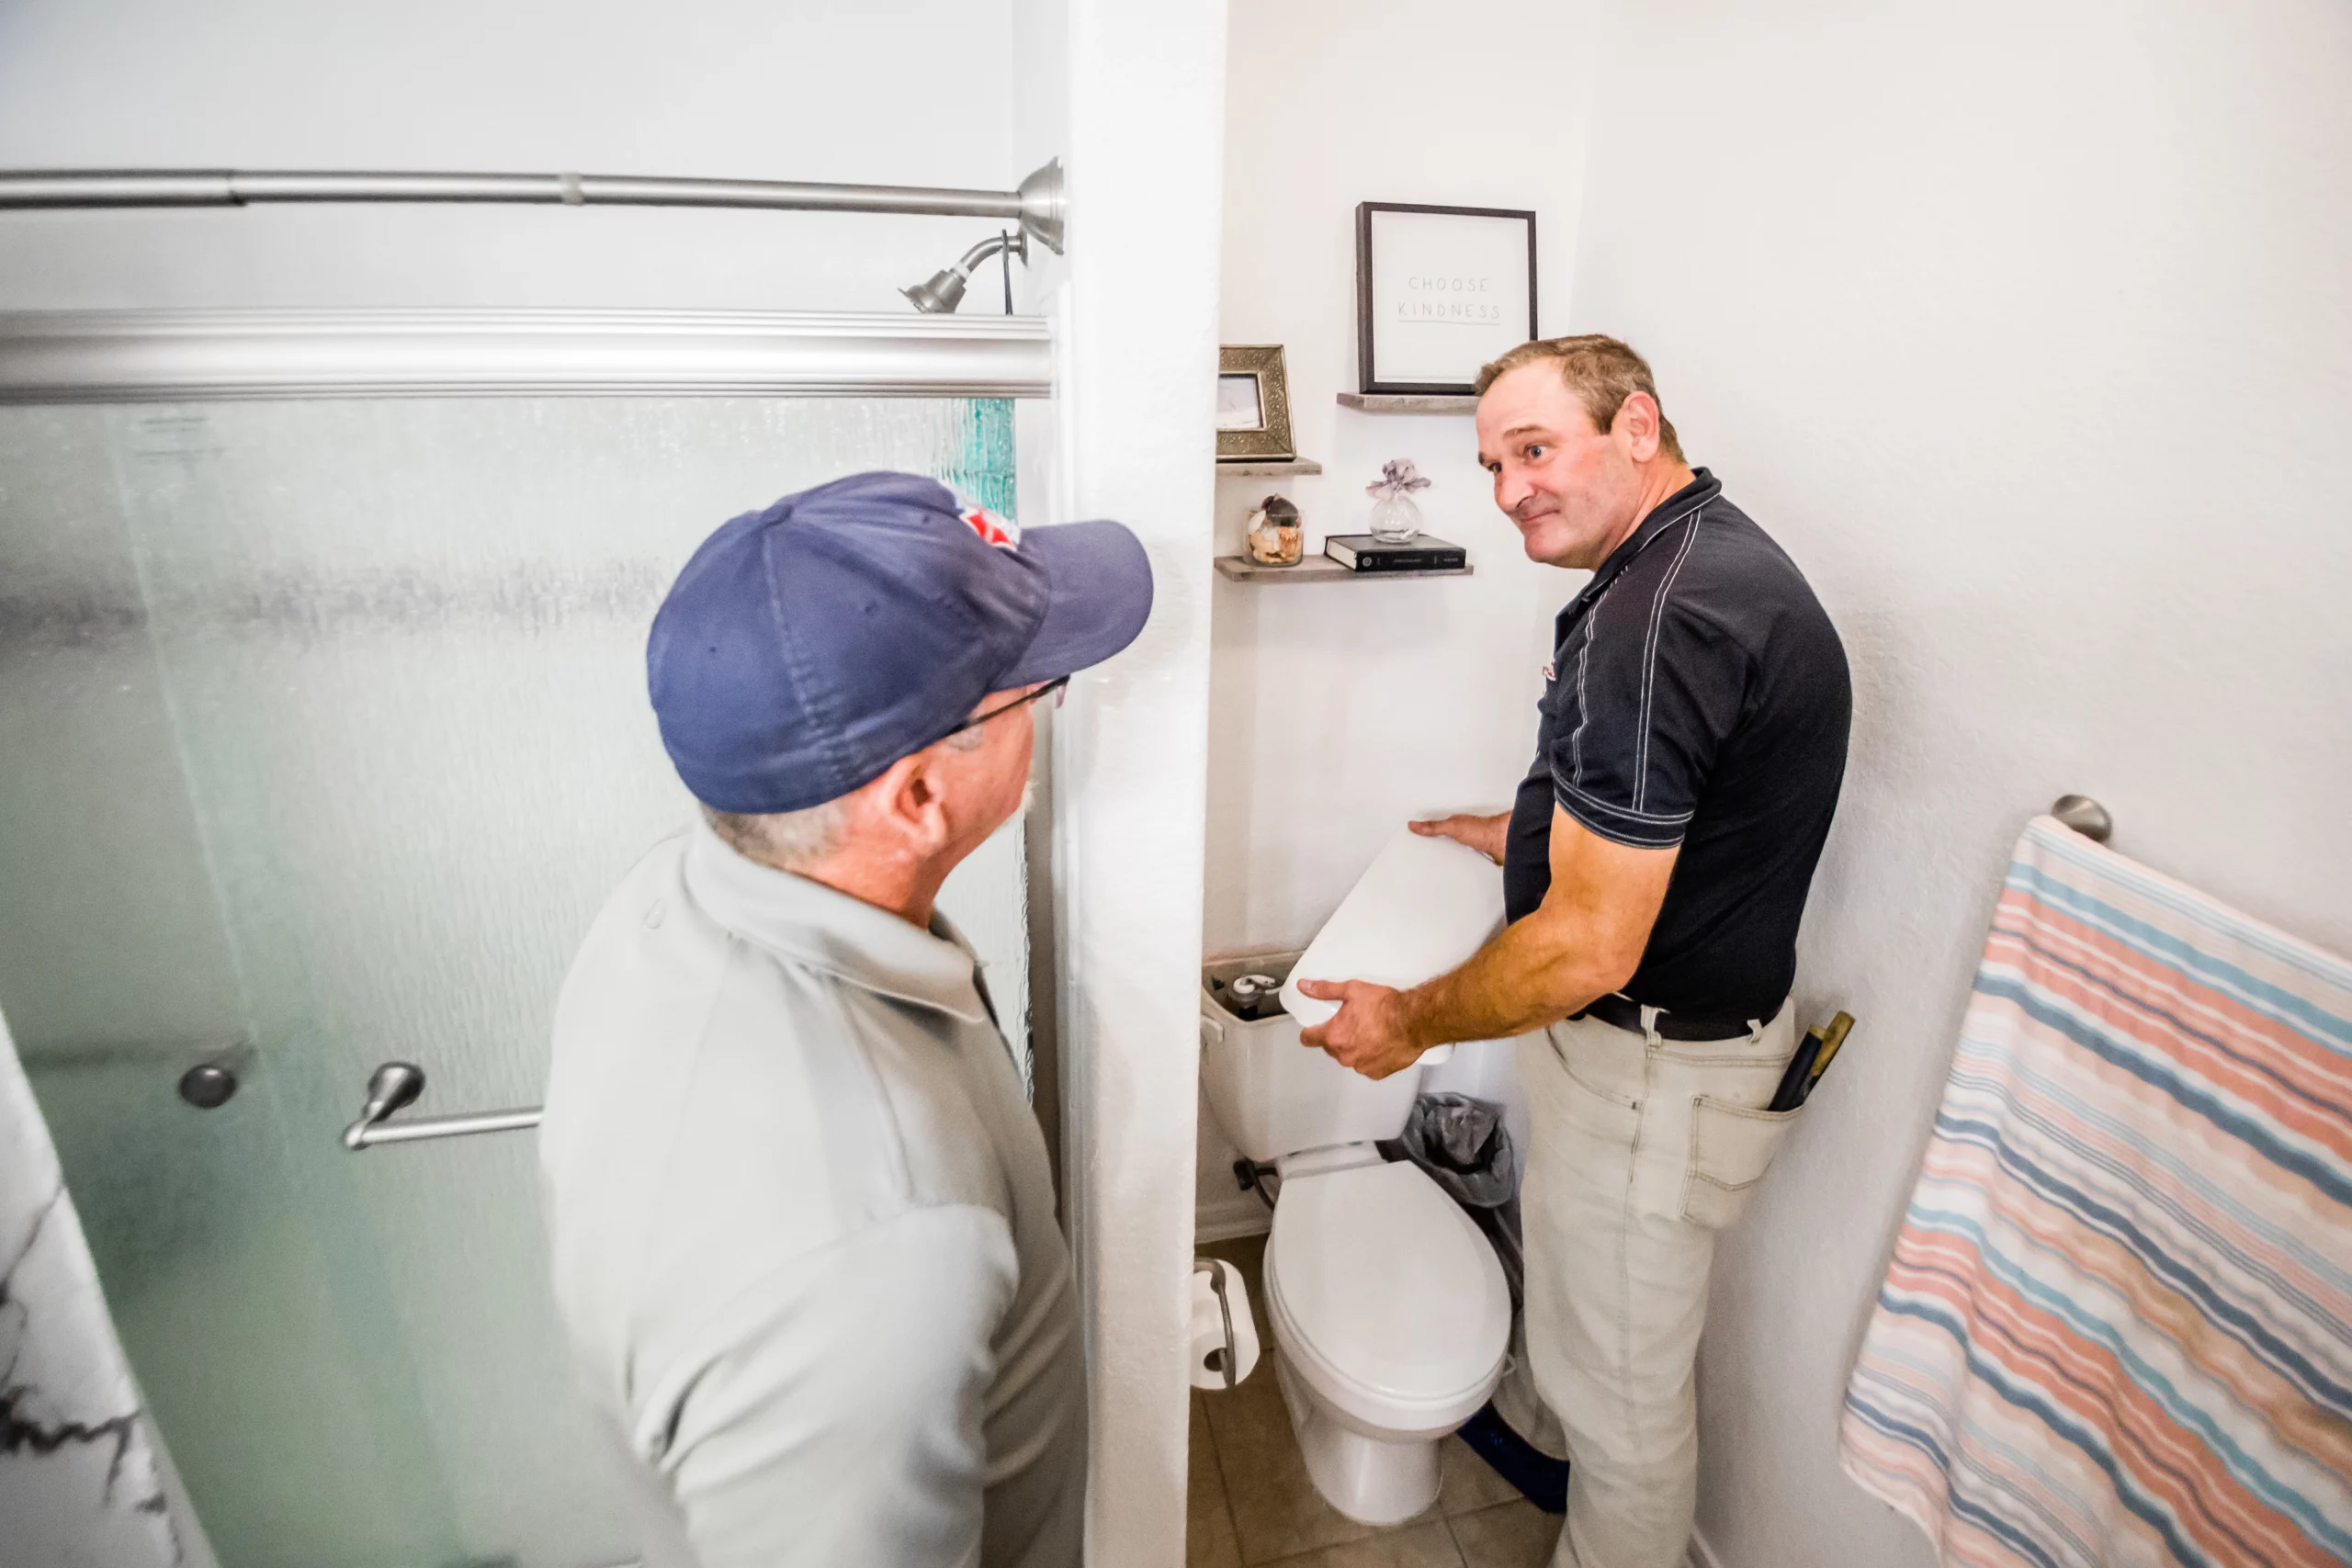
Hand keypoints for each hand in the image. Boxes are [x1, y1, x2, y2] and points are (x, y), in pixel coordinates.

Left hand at [1296, 978, 1426, 1080]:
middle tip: (1354, 1022)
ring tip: (1371, 1033)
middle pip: (1331, 1048)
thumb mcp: (1352, 990)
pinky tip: (1381, 1044)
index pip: (1309, 1039)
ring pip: (1350, 1057)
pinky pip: (1367, 1065)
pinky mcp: (1377, 1074)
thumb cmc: (1384, 1006)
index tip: (1316, 1027)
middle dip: (1338, 1037)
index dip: (1311, 1032)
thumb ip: (1325, 990)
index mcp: (1334, 1036)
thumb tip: (1303, 986)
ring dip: (1355, 1048)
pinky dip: (1371, 1057)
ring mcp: (1361, 1067)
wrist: (1414, 1022)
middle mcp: (1344, 1056)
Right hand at [1410, 811, 1509, 864]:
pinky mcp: (1479, 855)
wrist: (1506, 841)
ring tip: (1439, 861)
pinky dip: (1462, 863)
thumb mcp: (1453, 827)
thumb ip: (1434, 827)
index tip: (1414, 834)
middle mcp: (1464, 833)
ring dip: (1452, 854)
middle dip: (1437, 844)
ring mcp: (1472, 844)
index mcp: (1455, 824)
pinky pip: (1466, 859)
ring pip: (1457, 849)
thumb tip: (1414, 825)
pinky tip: (1459, 868)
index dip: (1426, 831)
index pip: (1436, 827)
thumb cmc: (1485, 830)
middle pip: (1446, 838)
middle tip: (1425, 850)